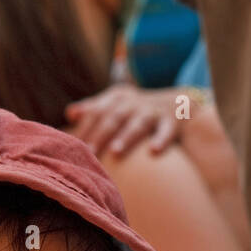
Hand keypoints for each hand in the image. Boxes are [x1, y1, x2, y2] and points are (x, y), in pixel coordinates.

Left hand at [66, 83, 205, 156]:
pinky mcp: (172, 122)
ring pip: (138, 124)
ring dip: (127, 137)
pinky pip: (166, 131)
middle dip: (101, 135)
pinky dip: (161, 140)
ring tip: (115, 152)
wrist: (181, 106)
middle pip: (114, 118)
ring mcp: (154, 112)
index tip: (72, 144)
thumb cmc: (140, 110)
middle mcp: (135, 103)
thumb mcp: (118, 104)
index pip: (97, 111)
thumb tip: (70, 113)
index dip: (85, 127)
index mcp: (119, 98)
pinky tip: (154, 151)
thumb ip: (94, 109)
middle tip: (89, 152)